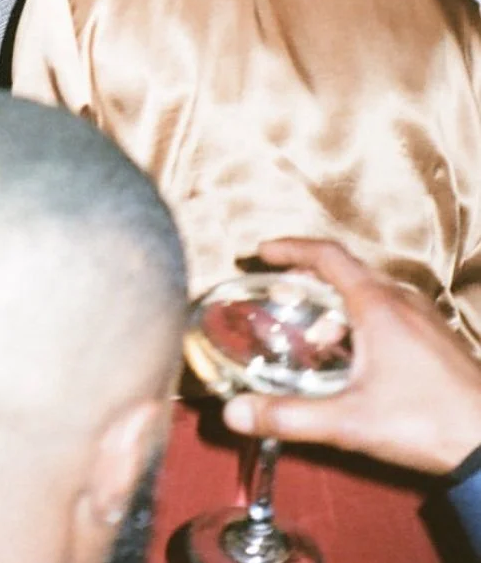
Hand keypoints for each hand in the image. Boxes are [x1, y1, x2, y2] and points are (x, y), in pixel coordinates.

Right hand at [221, 237, 480, 476]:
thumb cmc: (426, 423)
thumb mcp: (350, 422)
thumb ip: (289, 416)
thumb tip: (233, 412)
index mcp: (377, 305)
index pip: (327, 255)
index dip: (290, 248)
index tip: (261, 252)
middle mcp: (401, 301)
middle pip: (346, 271)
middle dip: (308, 280)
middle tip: (281, 297)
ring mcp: (425, 318)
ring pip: (370, 292)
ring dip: (336, 304)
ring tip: (316, 337)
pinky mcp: (438, 339)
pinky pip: (390, 311)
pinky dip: (361, 319)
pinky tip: (357, 358)